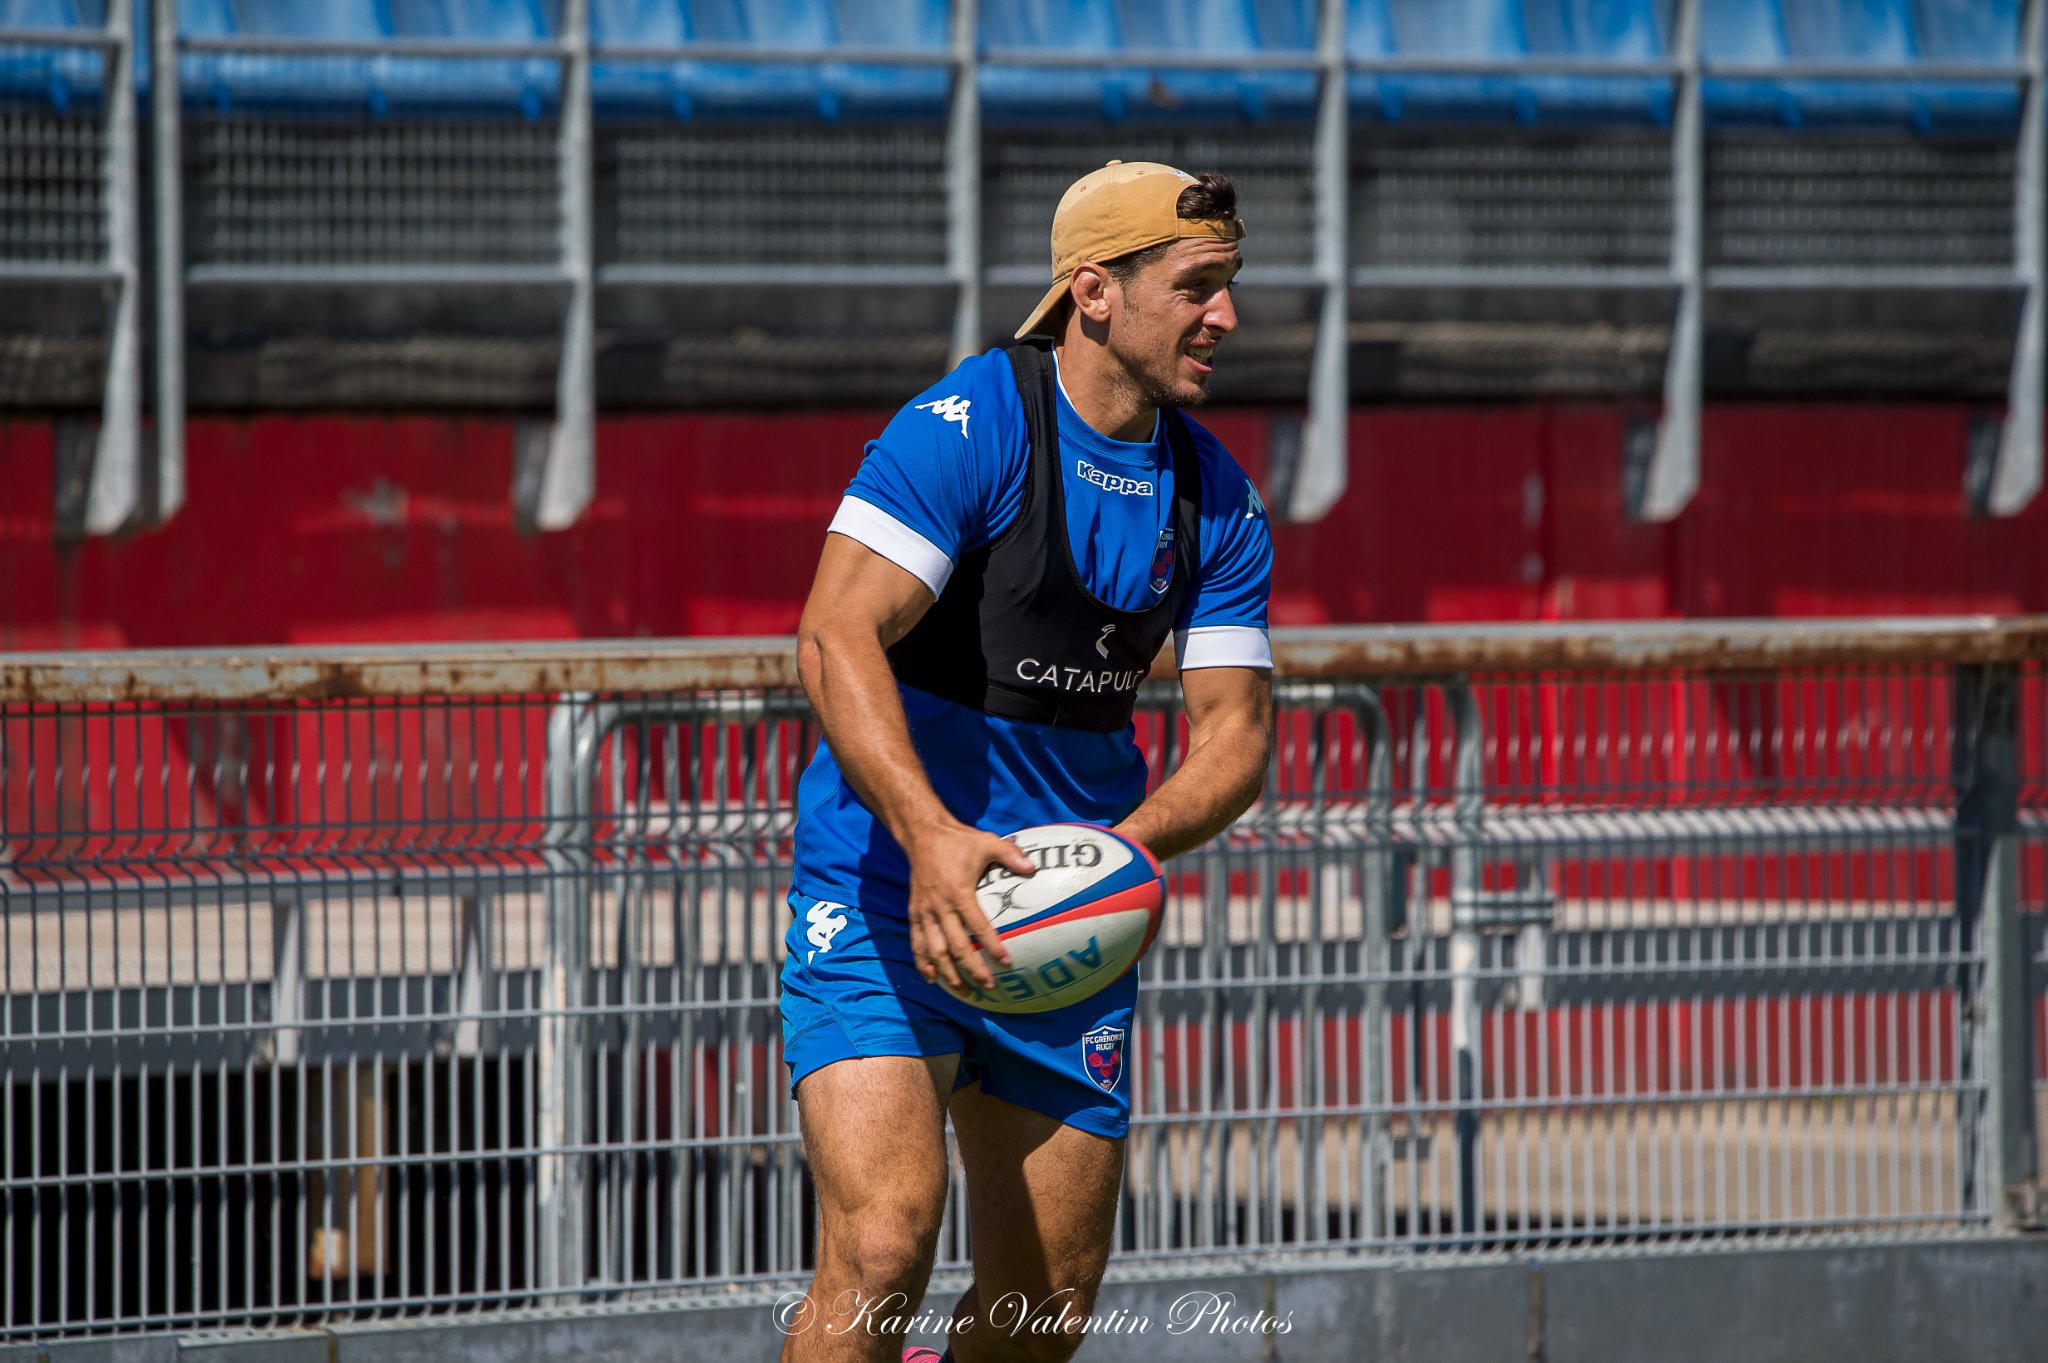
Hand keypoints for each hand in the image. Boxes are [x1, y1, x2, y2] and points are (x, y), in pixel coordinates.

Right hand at [903, 822, 1033, 991]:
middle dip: (971, 970)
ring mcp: (924, 912)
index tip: (1007, 963)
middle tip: (988, 986)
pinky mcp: (914, 913)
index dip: (992, 946)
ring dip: (947, 974)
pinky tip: (932, 979)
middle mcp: (940, 906)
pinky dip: (923, 963)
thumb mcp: (987, 842)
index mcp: (959, 892)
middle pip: (955, 947)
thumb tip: (1033, 868)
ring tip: (963, 992)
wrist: (922, 835)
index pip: (978, 926)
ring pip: (934, 951)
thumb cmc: (958, 840)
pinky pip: (917, 943)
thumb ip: (1010, 855)